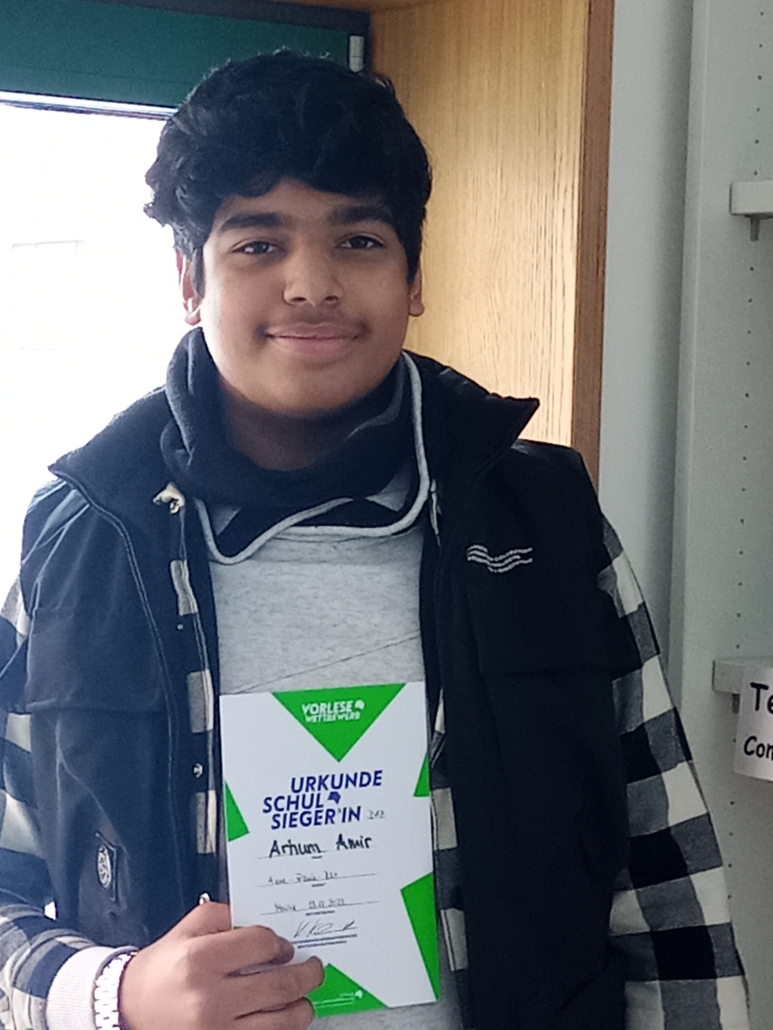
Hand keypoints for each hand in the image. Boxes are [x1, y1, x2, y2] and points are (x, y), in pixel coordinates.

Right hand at [119, 902, 322, 1029]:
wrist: (129, 1008)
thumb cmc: (161, 969)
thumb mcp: (187, 928)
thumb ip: (225, 915)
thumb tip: (262, 922)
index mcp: (200, 960)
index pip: (261, 945)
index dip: (280, 943)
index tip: (284, 947)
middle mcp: (210, 997)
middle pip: (279, 985)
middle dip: (307, 974)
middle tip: (314, 968)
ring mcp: (216, 1029)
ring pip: (280, 1021)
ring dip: (302, 1007)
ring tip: (304, 998)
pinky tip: (284, 1018)